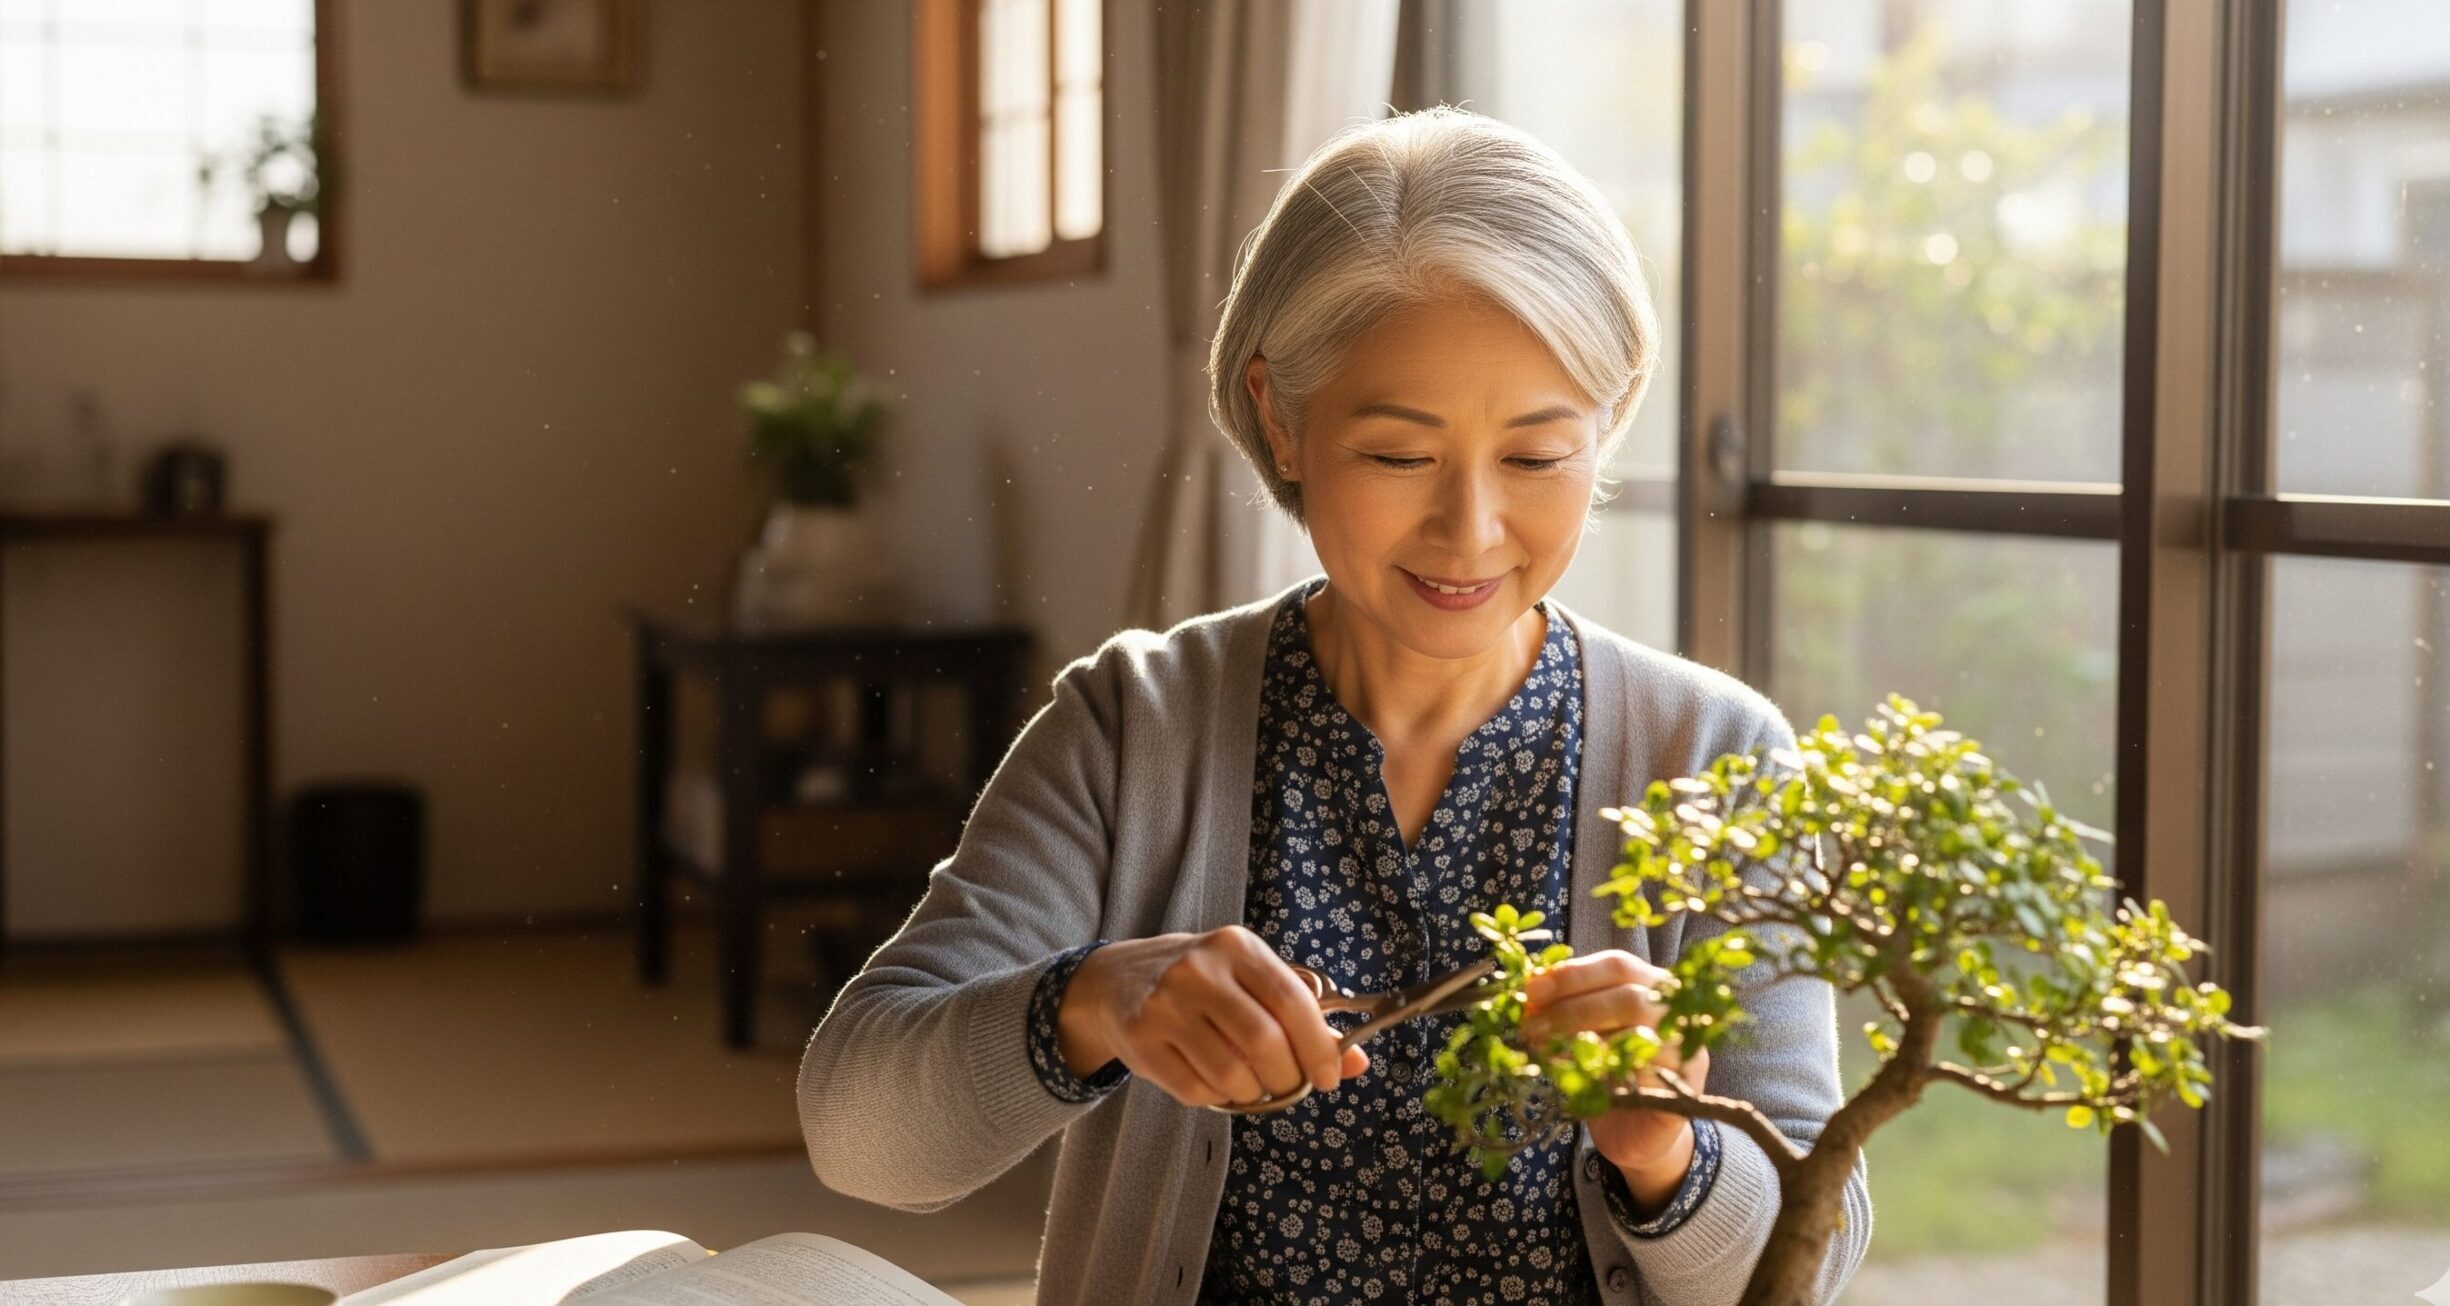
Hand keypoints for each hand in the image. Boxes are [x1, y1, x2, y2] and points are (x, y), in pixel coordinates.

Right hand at [1059, 926, 1370, 1107]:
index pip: (1291, 1000)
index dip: (1318, 1046)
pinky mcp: (1142, 1039)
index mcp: (1236, 948)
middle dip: (1287, 1077)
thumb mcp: (1251, 980)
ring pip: (1230, 1073)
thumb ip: (1304, 1017)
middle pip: (1264, 1041)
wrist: (1118, 980)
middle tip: (1289, 1086)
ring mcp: (1165, 1004)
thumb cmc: (1202, 982)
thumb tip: (1357, 1062)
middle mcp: (1199, 970)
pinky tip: (1216, 1082)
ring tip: (1253, 1085)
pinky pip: (1196, 1089)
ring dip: (1253, 1093)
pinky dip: (1218, 1098)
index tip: (1329, 1076)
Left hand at [1520, 950, 1709, 1173]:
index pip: (1617, 965)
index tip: (1532, 990)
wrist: (1633, 1129)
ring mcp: (1685, 1047)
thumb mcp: (1582, 1033)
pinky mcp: (1687, 1085)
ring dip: (1585, 1041)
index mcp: (1650, 984)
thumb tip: (1528, 994)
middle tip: (1531, 1028)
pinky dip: (1606, 1074)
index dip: (1573, 974)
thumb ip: (1564, 1009)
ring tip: (1545, 1051)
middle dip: (1572, 1010)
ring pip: (1639, 1033)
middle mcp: (1674, 1010)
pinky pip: (1645, 1075)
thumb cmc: (1606, 1070)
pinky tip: (1575, 1077)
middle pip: (1629, 997)